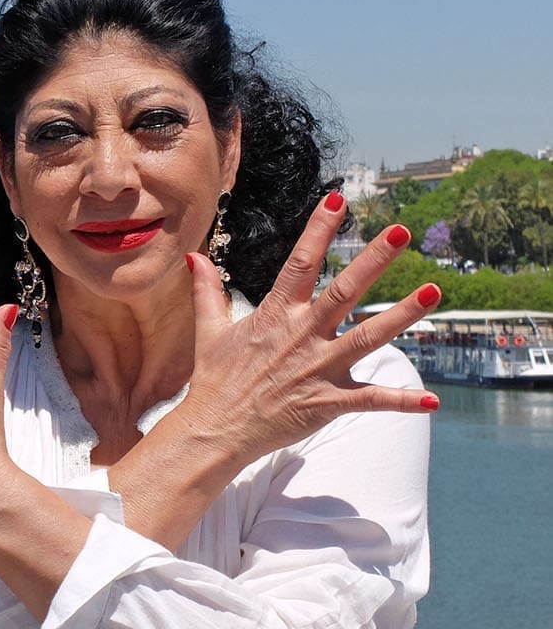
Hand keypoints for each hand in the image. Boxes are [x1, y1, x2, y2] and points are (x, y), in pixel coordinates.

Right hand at [180, 191, 439, 465]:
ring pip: (368, 337)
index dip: (319, 229)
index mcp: (275, 315)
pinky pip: (369, 400)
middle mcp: (301, 336)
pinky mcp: (327, 401)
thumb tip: (195, 258)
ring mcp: (317, 368)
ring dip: (401, 315)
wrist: (214, 430)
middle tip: (402, 231)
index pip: (300, 263)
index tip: (338, 199)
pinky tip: (432, 400)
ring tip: (433, 292)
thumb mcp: (208, 330)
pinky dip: (400, 401)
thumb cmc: (214, 380)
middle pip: (344, 291)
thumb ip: (207, 291)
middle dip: (374, 260)